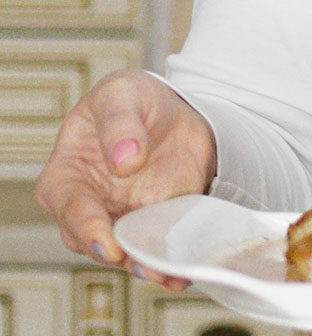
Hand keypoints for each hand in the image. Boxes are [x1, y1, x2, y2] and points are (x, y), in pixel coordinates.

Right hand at [36, 70, 216, 288]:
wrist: (174, 110)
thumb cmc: (131, 101)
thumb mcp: (121, 95)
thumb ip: (119, 124)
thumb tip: (124, 159)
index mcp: (66, 176)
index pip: (71, 208)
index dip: (88, 227)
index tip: (109, 242)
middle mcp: (90, 207)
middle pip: (96, 242)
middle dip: (121, 256)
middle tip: (145, 265)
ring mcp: (123, 219)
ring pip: (128, 253)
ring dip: (148, 266)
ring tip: (171, 274)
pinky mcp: (156, 224)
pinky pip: (160, 248)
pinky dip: (172, 263)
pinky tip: (186, 272)